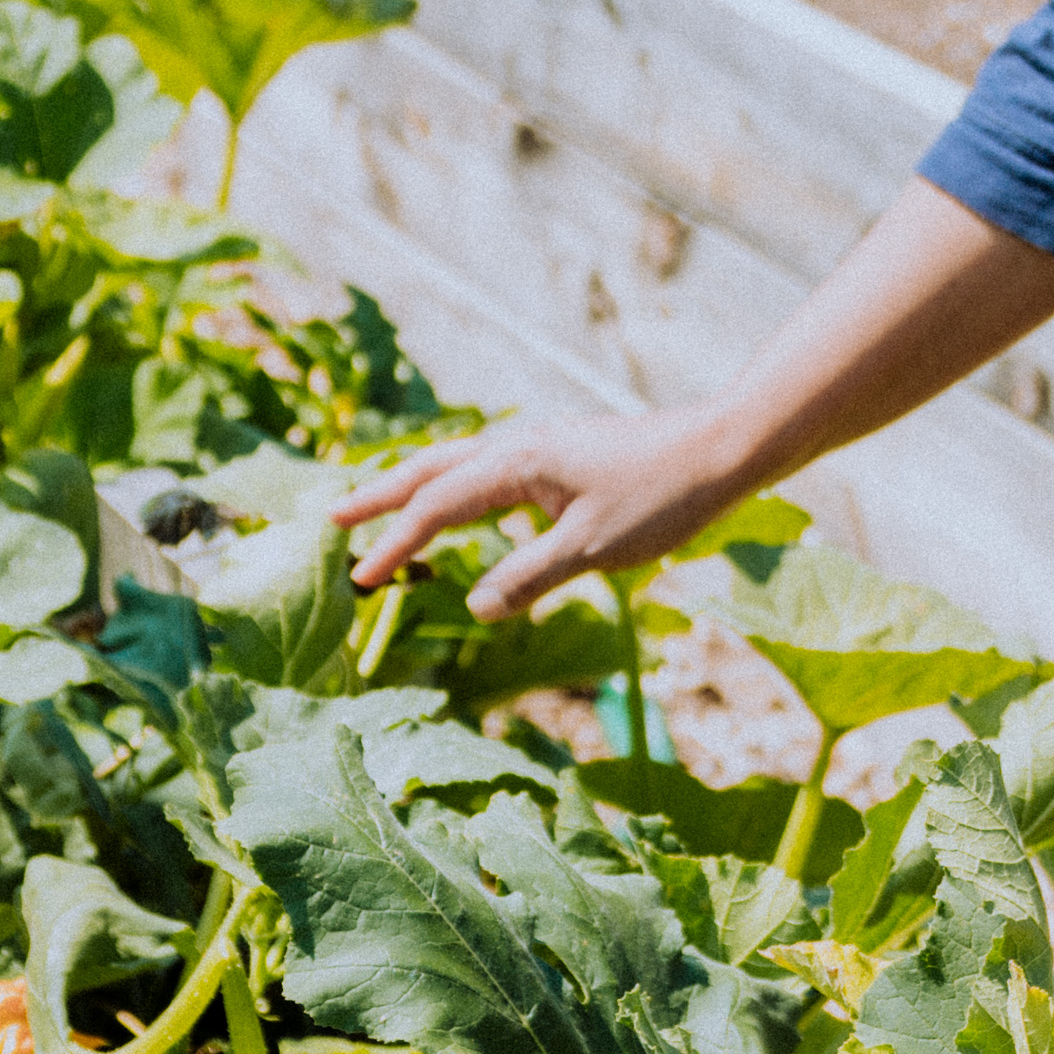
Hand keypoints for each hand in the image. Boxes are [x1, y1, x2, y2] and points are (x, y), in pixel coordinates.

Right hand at [336, 403, 758, 618]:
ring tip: (377, 506)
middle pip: (431, 470)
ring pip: (457, 465)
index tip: (359, 577)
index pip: (437, 506)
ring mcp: (539, 448)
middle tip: (333, 518)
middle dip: (380, 496)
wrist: (721, 449)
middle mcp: (518, 447)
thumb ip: (529, 578)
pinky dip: (455, 488)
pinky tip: (460, 506)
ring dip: (414, 487)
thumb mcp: (593, 549)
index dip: (395, 543)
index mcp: (516, 464)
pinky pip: (487, 471)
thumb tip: (475, 607)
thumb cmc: (660, 497)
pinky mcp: (560, 457)